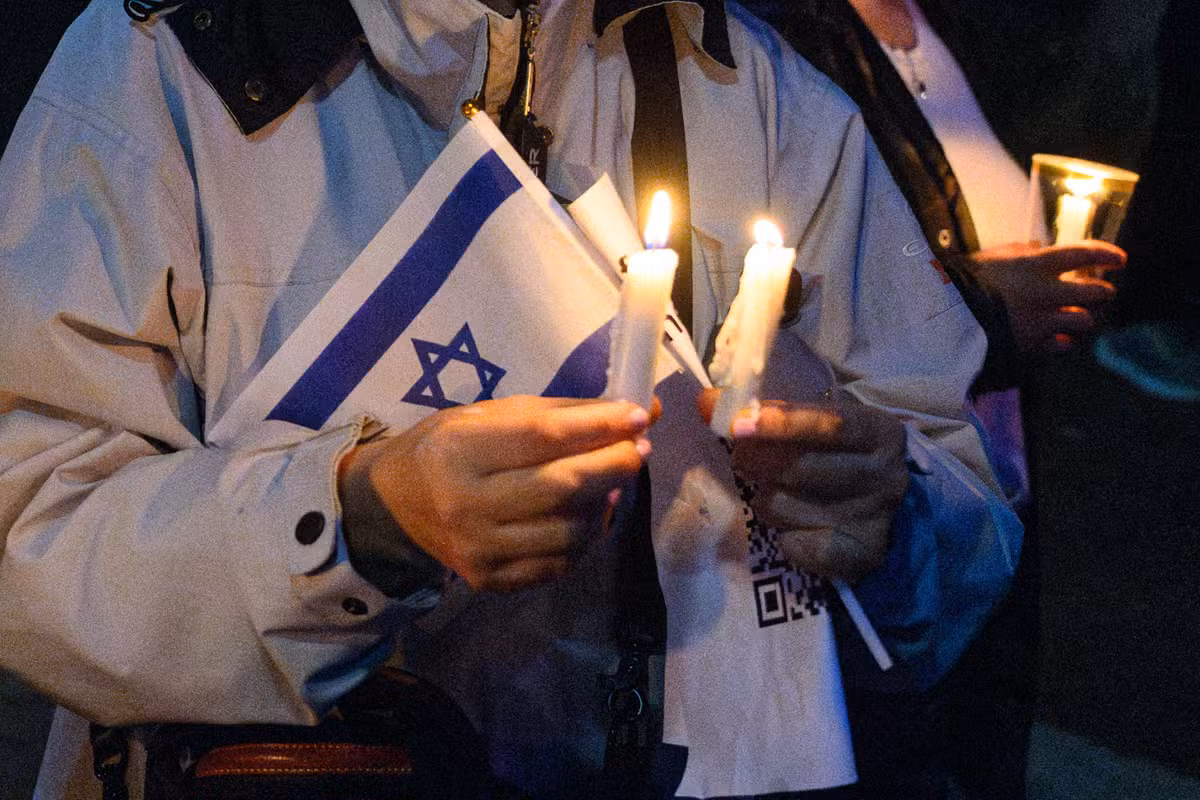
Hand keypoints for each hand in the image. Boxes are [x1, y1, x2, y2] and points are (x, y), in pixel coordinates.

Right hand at [338, 396, 653, 591]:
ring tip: (610, 482)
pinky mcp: (490, 580)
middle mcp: (466, 503)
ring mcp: (478, 549)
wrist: (394, 504)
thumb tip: (636, 413)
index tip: (639, 415)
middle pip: (562, 487)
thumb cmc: (450, 446)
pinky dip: (585, 538)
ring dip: (605, 504)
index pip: (543, 437)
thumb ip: (562, 413)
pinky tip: (587, 514)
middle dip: (614, 465)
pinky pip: (558, 564)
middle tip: (639, 449)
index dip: (598, 427)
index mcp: (461, 450)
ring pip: (569, 532)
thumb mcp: (491, 415)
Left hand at [699, 390, 907, 580]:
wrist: (873, 507)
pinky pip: (798, 546)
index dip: (781, 423)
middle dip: (757, 460)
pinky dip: (785, 537)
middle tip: (742, 456)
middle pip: (802, 468)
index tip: (736, 424)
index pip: (830, 424)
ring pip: (787, 506)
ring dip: (767, 499)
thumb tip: (705, 402)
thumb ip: (765, 411)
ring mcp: (875, 517)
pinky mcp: (861, 555)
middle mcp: (886, 474)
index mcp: (880, 431)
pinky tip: (795, 528)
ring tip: (776, 492)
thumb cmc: (831, 454)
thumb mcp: (812, 423)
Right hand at [969, 241, 1125, 353]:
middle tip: (1103, 291)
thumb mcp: (993, 255)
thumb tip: (1037, 250)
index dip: (1107, 254)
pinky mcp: (1032, 344)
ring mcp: (1042, 320)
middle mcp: (1047, 292)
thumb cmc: (966, 279)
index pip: (1085, 253)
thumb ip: (1020, 252)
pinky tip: (1059, 337)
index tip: (1120, 259)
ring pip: (1083, 320)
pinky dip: (1063, 340)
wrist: (947, 316)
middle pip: (1094, 291)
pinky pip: (1061, 344)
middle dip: (1103, 291)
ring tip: (1080, 316)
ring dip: (1084, 317)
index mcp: (1038, 264)